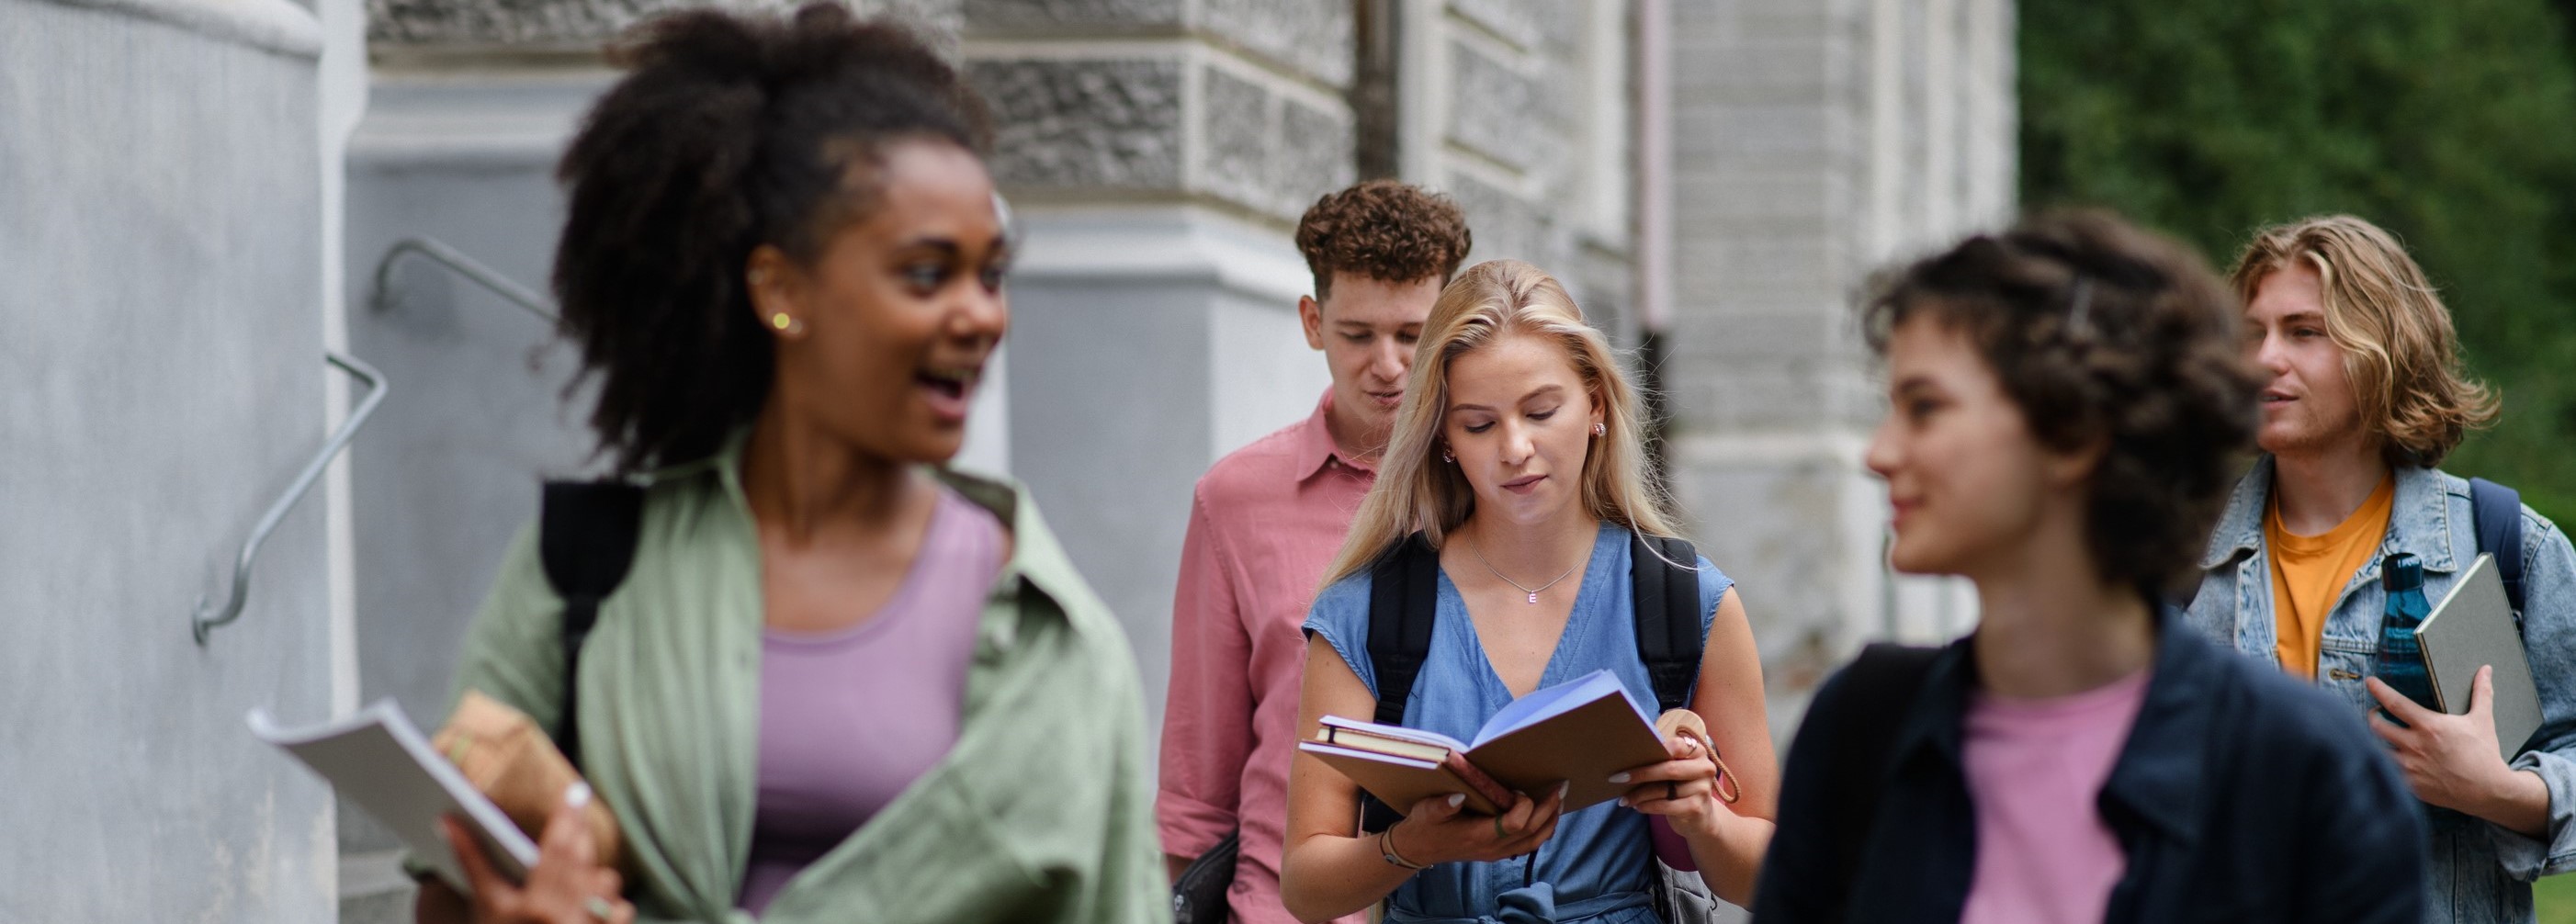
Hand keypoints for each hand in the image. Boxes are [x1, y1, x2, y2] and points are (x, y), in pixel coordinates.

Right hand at [442, 784, 635, 923]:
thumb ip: (471, 859)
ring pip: (606, 881)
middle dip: (580, 830)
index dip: (566, 816)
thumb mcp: (483, 902)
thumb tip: (448, 820)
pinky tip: (595, 904)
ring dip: (597, 871)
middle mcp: (561, 918)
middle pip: (582, 858)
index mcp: (532, 906)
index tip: (574, 791)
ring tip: (578, 867)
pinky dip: (613, 903)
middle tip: (576, 805)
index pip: (556, 848)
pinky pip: (622, 910)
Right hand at [1385, 785, 1568, 866]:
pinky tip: (1545, 816)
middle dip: (1549, 809)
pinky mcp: (1497, 852)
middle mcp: (1492, 848)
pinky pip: (1528, 845)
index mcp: (1477, 836)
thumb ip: (1442, 804)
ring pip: (1534, 842)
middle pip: (1532, 832)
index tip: (1519, 789)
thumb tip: (1458, 796)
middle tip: (1561, 787)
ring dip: (1550, 821)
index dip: (1524, 806)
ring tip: (1560, 801)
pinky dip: (1542, 830)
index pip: (1514, 824)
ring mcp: (1496, 853)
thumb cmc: (1424, 825)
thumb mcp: (1426, 810)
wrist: (1418, 848)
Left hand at [1608, 727, 1734, 839]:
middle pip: (1668, 769)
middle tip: (1617, 778)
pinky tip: (1637, 806)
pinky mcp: (1696, 808)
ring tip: (1624, 798)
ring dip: (1639, 794)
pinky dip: (1647, 806)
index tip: (1629, 756)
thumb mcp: (1676, 770)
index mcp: (1698, 752)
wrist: (1701, 818)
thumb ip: (1661, 761)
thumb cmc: (1680, 788)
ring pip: (1664, 789)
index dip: (1652, 750)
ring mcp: (1702, 789)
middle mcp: (1705, 768)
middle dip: (1640, 773)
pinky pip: (1665, 806)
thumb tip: (1627, 758)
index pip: (1676, 746)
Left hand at [2367, 667, 2521, 815]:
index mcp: (2430, 726)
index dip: (2379, 690)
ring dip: (2374, 741)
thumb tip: (2485, 669)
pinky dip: (2383, 763)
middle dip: (2372, 716)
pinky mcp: (2410, 785)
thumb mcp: (2482, 720)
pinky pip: (2386, 771)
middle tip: (2376, 713)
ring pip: (2376, 750)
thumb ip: (2481, 693)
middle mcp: (2415, 746)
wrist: (2490, 791)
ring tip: (2380, 736)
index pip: (2395, 703)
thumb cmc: (2484, 754)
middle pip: (2377, 726)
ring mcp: (2410, 767)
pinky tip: (2387, 758)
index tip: (2370, 682)